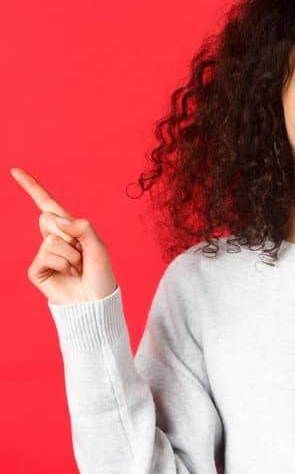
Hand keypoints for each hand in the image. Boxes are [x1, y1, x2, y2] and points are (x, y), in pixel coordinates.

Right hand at [11, 167, 118, 304]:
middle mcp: (53, 238)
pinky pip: (46, 255)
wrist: (95, 303)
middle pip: (48, 218)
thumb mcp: (98, 247)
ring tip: (77, 268)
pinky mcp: (36, 269)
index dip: (32, 187)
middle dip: (70, 235)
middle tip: (81, 255)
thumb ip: (82, 228)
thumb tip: (55, 218)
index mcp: (68, 230)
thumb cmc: (100, 275)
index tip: (15, 170)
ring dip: (71, 255)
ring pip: (51, 239)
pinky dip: (62, 264)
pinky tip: (66, 275)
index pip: (46, 204)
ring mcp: (43, 254)